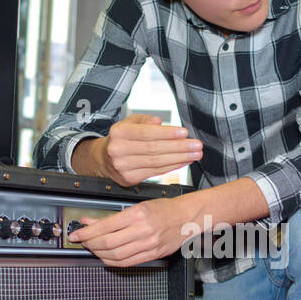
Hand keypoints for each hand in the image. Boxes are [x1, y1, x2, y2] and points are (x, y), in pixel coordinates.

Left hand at [66, 194, 194, 266]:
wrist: (185, 217)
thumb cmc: (163, 209)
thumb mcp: (136, 206)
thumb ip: (112, 217)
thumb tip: (90, 221)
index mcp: (137, 215)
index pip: (104, 227)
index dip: (86, 233)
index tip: (77, 234)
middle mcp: (143, 231)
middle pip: (107, 243)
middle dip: (90, 244)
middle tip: (83, 241)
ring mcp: (148, 245)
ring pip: (115, 256)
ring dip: (99, 254)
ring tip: (93, 249)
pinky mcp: (152, 255)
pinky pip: (127, 263)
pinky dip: (112, 261)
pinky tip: (106, 257)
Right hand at [83, 114, 202, 186]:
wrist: (104, 159)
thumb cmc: (121, 138)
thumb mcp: (129, 123)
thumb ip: (144, 120)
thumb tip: (159, 122)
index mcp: (119, 132)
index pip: (147, 133)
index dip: (168, 134)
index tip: (184, 133)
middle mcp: (118, 150)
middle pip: (154, 149)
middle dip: (179, 147)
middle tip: (196, 145)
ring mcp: (123, 167)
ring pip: (156, 162)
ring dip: (179, 158)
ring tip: (194, 154)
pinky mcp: (129, 179)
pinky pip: (155, 172)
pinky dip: (172, 167)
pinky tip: (183, 161)